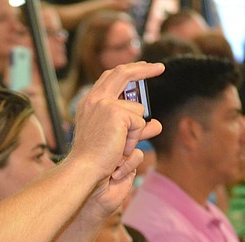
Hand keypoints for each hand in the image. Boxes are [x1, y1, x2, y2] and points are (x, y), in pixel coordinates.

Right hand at [68, 61, 163, 211]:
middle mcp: (94, 99)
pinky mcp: (116, 113)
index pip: (109, 78)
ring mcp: (104, 104)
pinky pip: (140, 123)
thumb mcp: (117, 139)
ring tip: (119, 147)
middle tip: (159, 68)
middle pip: (122, 73)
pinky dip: (134, 139)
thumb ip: (135, 128)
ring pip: (138, 110)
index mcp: (89, 104)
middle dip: (143, 69)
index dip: (126, 71)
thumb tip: (157, 124)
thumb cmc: (96, 160)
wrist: (85, 170)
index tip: (140, 69)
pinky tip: (120, 148)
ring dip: (135, 131)